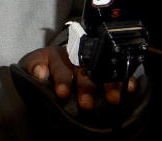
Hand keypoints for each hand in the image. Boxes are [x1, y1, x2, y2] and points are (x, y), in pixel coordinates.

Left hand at [20, 45, 136, 109]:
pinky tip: (129, 87)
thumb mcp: (32, 64)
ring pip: (101, 72)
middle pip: (83, 72)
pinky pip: (116, 72)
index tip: (63, 93)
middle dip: (86, 89)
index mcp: (55, 56)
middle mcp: (75, 59)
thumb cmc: (41, 66)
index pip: (60, 68)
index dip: (62, 80)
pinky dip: (124, 79)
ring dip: (108, 85)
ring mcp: (91, 63)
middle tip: (86, 104)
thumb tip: (39, 73)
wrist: (50, 61)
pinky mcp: (104, 69)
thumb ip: (32, 67)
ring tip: (113, 99)